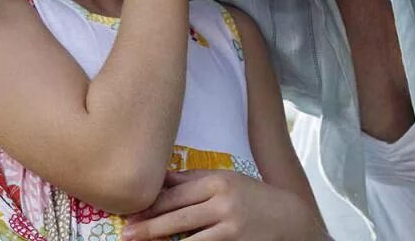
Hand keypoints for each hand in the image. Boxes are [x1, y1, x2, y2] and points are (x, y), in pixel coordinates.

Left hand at [121, 170, 327, 240]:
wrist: (288, 219)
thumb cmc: (252, 198)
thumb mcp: (227, 181)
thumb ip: (194, 181)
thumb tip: (160, 179)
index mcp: (218, 181)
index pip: (177, 193)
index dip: (151, 205)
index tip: (130, 212)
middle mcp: (224, 201)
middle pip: (178, 216)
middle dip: (149, 226)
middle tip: (126, 234)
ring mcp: (230, 226)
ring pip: (187, 239)